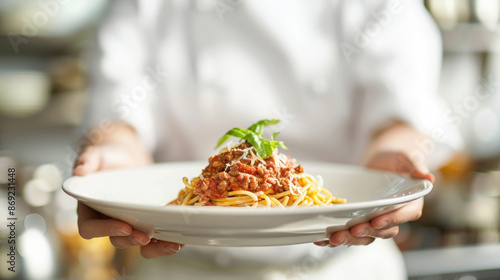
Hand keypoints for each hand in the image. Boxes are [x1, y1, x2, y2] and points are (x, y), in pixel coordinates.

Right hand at [74, 144, 182, 257]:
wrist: (126, 156)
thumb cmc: (107, 156)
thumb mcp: (96, 154)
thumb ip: (87, 160)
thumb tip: (79, 170)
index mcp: (90, 209)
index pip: (89, 228)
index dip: (104, 231)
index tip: (123, 226)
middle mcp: (108, 221)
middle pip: (117, 239)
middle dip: (132, 240)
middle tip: (146, 236)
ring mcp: (130, 222)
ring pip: (139, 242)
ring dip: (155, 247)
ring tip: (171, 244)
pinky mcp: (148, 220)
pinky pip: (156, 235)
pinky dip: (168, 239)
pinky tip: (181, 238)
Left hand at [314, 151, 433, 246]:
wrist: (378, 163)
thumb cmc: (394, 159)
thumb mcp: (404, 157)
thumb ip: (415, 165)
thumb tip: (429, 177)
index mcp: (409, 203)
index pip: (405, 215)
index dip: (391, 220)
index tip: (375, 221)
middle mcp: (393, 217)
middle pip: (383, 231)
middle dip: (366, 233)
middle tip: (349, 231)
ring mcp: (375, 222)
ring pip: (366, 237)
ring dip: (349, 240)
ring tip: (333, 237)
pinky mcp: (360, 222)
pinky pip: (350, 234)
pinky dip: (336, 238)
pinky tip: (322, 239)